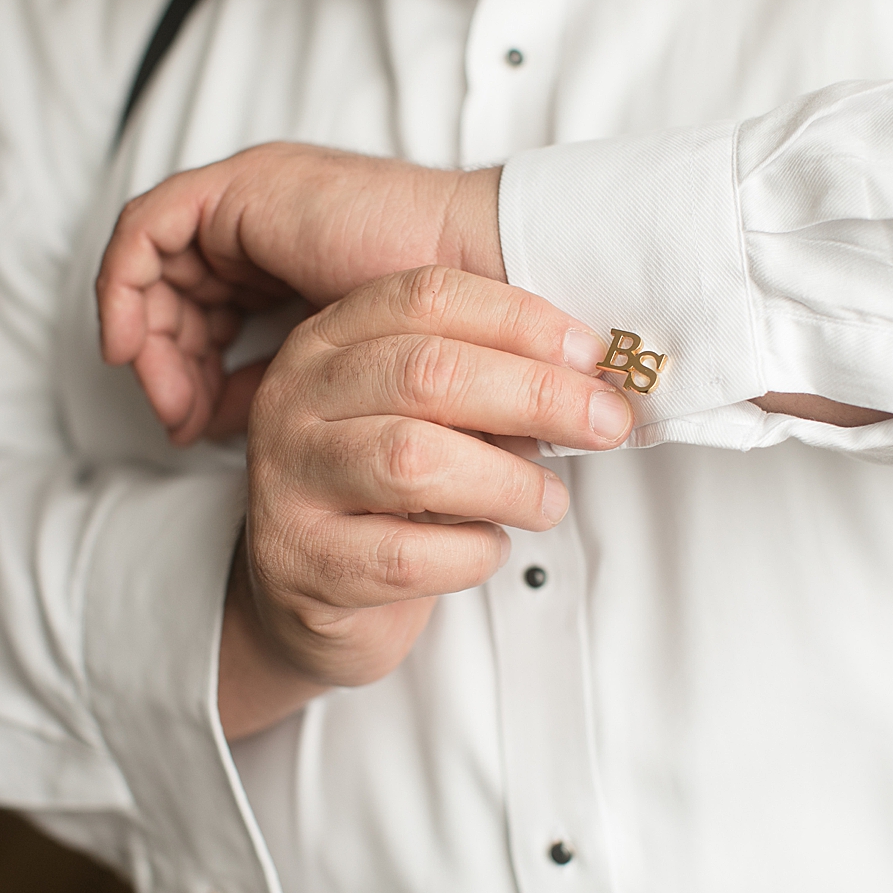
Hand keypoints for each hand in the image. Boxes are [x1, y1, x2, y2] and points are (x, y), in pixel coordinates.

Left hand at [96, 143, 502, 443]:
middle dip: (167, 362)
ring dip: (151, 340)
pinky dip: (126, 290)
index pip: (209, 311)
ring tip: (174, 403)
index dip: (194, 370)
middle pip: (176, 291)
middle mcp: (262, 222)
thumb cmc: (440, 337)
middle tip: (181, 423)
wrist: (476, 286)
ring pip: (154, 268)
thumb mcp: (339, 375)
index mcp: (286, 257)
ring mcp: (249, 200)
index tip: (196, 428)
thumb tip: (226, 427)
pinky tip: (140, 350)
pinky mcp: (239, 191)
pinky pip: (145, 232)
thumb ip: (285, 385)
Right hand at [216, 266, 629, 739]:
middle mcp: (294, 397)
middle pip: (426, 374)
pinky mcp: (300, 562)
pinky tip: (488, 548)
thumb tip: (590, 383)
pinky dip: (472, 553)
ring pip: (412, 462)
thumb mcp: (430, 419)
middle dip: (536, 396)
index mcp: (329, 340)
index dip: (520, 320)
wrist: (309, 595)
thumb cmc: (389, 496)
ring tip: (547, 502)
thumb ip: (488, 388)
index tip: (592, 356)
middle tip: (606, 425)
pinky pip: (407, 556)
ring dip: (508, 483)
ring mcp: (286, 480)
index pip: (426, 298)